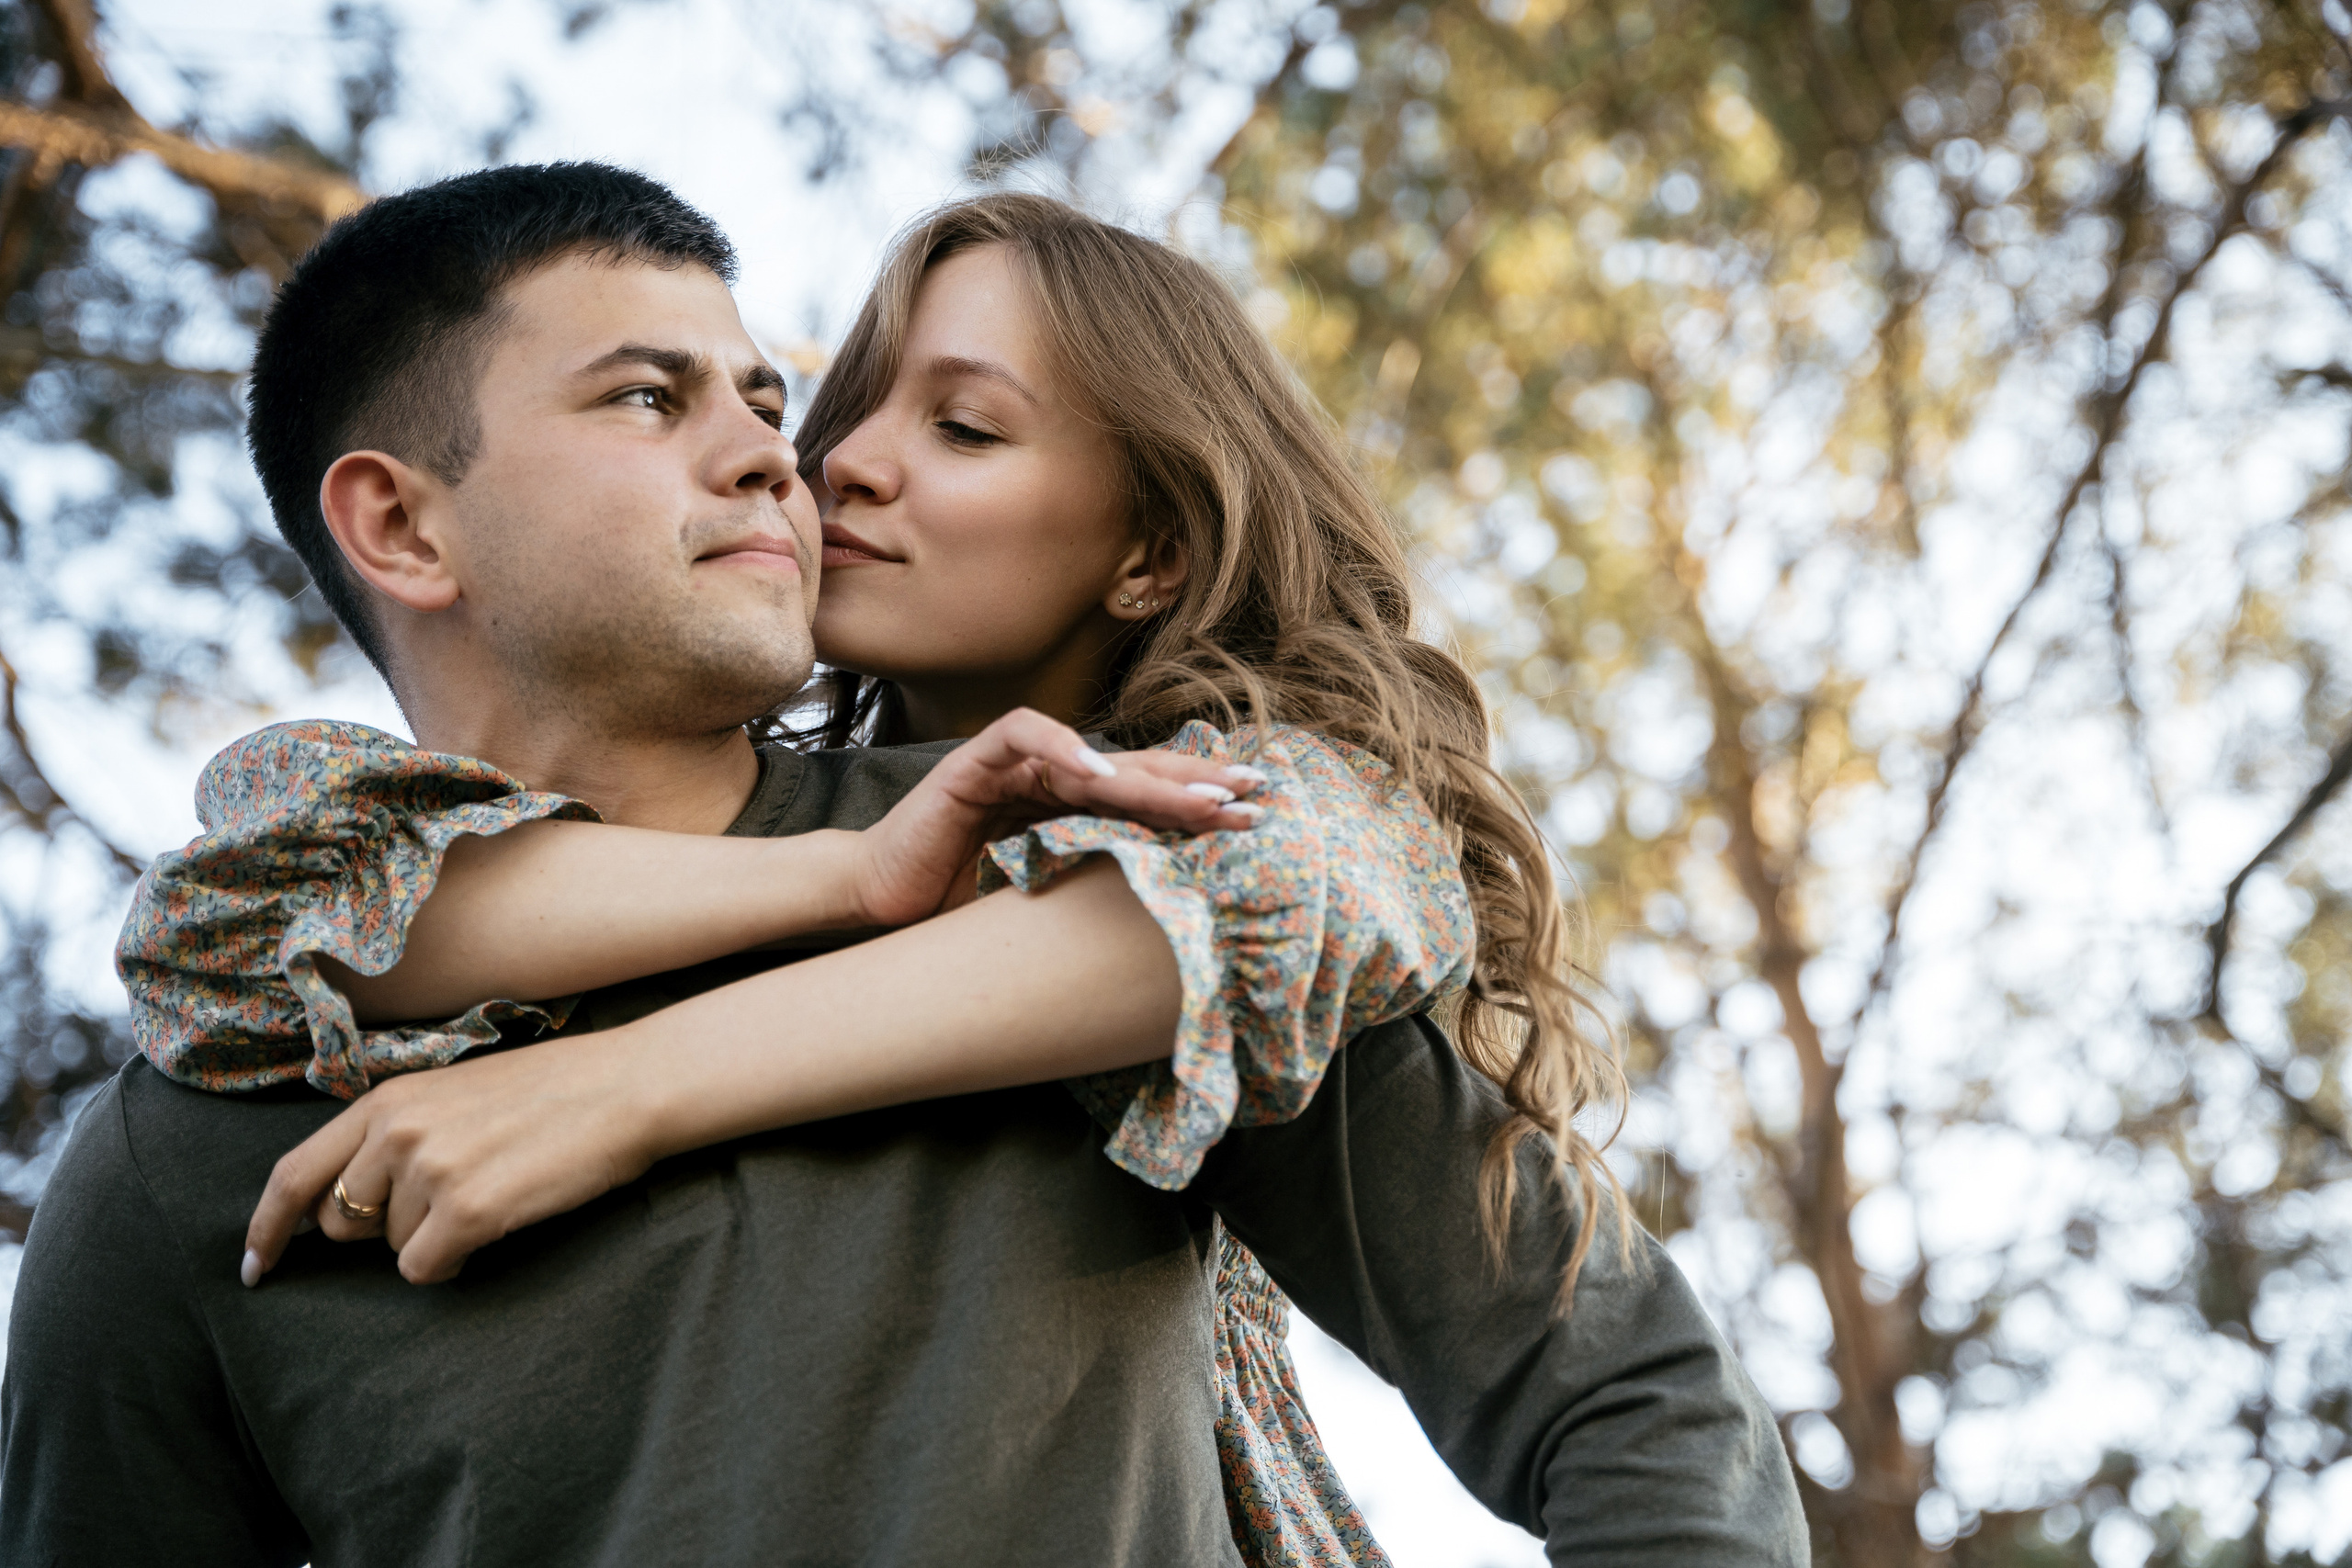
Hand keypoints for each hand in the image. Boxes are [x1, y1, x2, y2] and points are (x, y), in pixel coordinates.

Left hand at [241, 1031, 654, 1286]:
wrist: (628, 1087)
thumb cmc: (553, 1091)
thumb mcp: (455, 1092)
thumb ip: (397, 1132)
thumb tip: (355, 1197)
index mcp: (387, 1099)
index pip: (295, 1174)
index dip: (265, 1229)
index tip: (255, 1267)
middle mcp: (396, 1131)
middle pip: (342, 1222)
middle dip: (381, 1229)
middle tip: (443, 1205)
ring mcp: (430, 1170)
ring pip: (393, 1248)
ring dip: (433, 1238)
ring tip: (492, 1194)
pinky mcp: (468, 1209)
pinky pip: (427, 1269)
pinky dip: (456, 1261)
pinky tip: (497, 1223)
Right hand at [850, 707, 1265, 926]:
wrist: (881, 907)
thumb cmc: (961, 908)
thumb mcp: (1048, 900)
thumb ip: (1098, 884)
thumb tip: (1176, 911)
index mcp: (1073, 810)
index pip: (1146, 796)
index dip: (1198, 801)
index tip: (1254, 816)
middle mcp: (1051, 779)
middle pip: (1135, 769)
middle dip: (1195, 782)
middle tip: (1252, 796)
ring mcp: (1013, 767)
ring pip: (1093, 753)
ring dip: (1148, 774)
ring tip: (1200, 797)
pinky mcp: (971, 765)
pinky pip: (1021, 736)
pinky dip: (1060, 747)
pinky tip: (1097, 770)